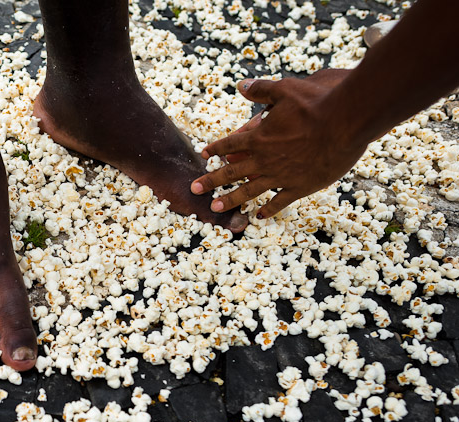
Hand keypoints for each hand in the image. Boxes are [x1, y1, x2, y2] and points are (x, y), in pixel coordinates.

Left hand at [191, 70, 367, 218]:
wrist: (346, 121)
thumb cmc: (317, 102)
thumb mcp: (285, 89)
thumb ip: (261, 90)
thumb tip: (241, 86)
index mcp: (258, 136)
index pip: (230, 145)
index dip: (216, 149)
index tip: (204, 155)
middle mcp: (264, 158)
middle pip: (231, 172)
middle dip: (210, 181)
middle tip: (194, 189)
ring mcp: (281, 175)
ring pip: (249, 191)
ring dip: (230, 199)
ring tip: (214, 207)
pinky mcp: (300, 186)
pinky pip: (279, 201)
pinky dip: (268, 209)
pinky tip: (258, 216)